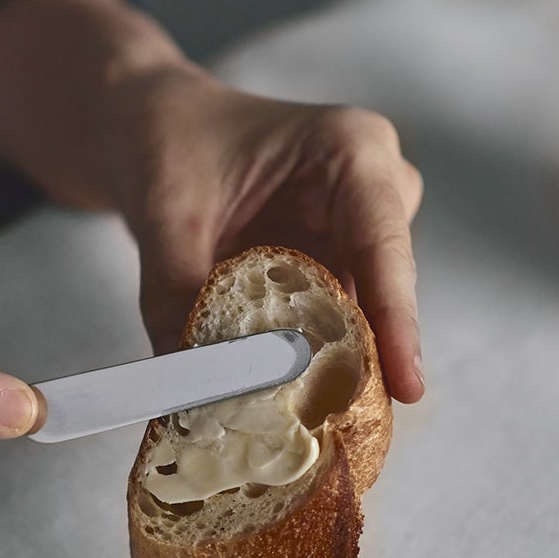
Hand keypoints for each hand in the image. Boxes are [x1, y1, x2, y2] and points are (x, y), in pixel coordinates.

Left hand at [102, 64, 424, 401]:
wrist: (152, 126)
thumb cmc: (169, 141)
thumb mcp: (165, 215)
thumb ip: (176, 297)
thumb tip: (191, 384)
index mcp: (352, 150)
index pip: (383, 245)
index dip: (396, 321)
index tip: (406, 388)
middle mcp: (375, 188)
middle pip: (382, 289)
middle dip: (360, 358)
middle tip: (338, 431)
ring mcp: (361, 228)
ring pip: (361, 313)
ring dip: (331, 364)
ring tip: (307, 427)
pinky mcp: (338, 263)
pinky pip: (333, 319)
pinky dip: (308, 357)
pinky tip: (284, 400)